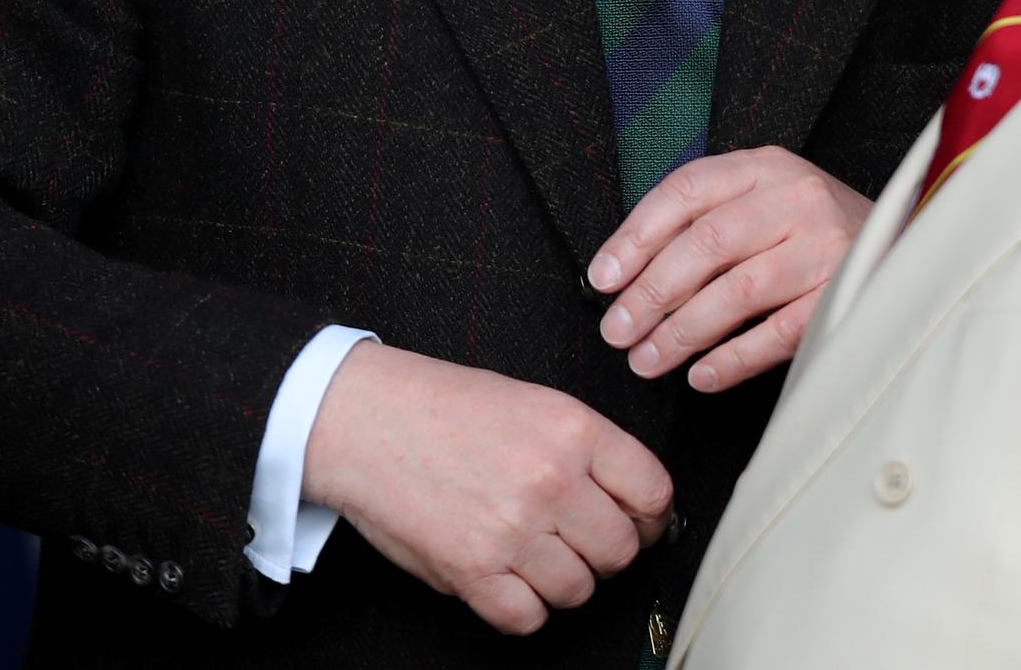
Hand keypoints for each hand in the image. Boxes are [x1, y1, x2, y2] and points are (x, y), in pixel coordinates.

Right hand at [303, 342, 672, 635]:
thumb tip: (631, 497)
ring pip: (579, 589)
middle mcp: (550, 480)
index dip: (653, 517)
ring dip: (563, 580)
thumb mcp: (534, 401)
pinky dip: (523, 608)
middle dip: (606, 551)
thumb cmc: (443, 407)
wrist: (367, 420)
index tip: (642, 523)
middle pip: (621, 550)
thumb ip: (588, 448)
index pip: (653, 492)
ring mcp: (512, 529)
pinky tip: (510, 579)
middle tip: (582, 540)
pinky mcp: (472, 571)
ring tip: (537, 555)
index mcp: (573, 430)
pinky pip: (528, 618)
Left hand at [588, 147, 873, 392]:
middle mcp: (796, 198)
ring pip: (739, 290)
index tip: (603, 277)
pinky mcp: (844, 295)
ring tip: (648, 359)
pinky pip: (780, 333)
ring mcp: (825, 246)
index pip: (687, 191)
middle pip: (708, 242)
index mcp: (765, 166)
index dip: (636, 235)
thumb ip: (707, 221)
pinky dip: (734, 358)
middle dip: (652, 292)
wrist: (903, 245)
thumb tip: (627, 274)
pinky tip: (702, 375)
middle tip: (618, 330)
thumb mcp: (764, 200)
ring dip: (683, 331)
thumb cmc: (813, 230)